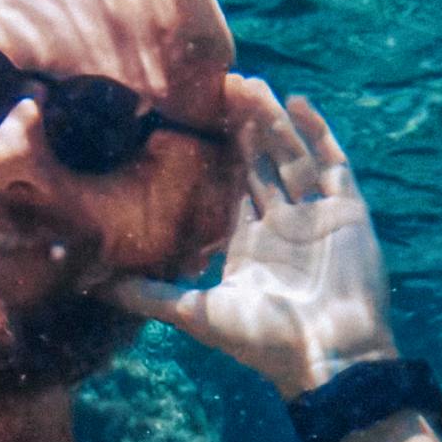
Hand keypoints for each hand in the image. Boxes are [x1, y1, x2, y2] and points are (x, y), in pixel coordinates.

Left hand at [109, 79, 402, 400]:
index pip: (233, 184)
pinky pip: (333, 163)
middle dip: (243, 124)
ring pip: (292, 155)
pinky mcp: (348, 212)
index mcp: (251, 243)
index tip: (197, 115)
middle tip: (221, 83)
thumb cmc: (265, 342)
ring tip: (250, 84)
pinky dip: (318, 133)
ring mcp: (317, 215)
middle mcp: (284, 224)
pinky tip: (297, 103)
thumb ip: (150, 296)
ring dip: (272, 120)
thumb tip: (93, 287)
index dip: (218, 151)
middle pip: (262, 161)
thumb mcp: (197, 314)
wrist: (329, 358)